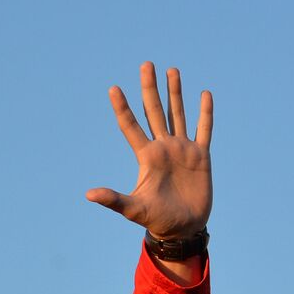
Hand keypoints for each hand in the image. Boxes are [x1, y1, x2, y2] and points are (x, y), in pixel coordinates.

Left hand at [87, 63, 212, 239]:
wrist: (182, 228)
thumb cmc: (156, 220)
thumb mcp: (132, 209)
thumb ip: (113, 199)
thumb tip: (89, 194)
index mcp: (146, 156)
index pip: (131, 126)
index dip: (122, 108)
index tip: (113, 88)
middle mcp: (163, 148)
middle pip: (154, 111)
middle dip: (149, 88)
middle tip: (146, 64)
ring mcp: (182, 150)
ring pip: (178, 114)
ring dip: (175, 93)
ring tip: (171, 70)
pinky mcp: (201, 156)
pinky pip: (205, 129)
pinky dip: (205, 112)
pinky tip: (204, 94)